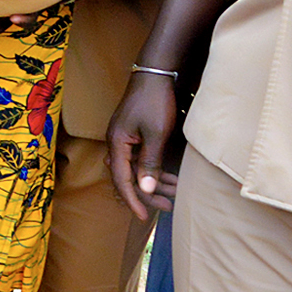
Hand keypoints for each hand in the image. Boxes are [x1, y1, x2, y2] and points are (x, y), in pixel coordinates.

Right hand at [107, 70, 180, 219]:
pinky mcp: (134, 135)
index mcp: (117, 143)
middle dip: (146, 194)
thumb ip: (150, 163)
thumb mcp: (155, 134)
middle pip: (126, 177)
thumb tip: (146, 189)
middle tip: (167, 208)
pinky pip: (141, 160)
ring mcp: (125, 138)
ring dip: (153, 183)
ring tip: (174, 195)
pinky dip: (154, 170)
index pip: (121, 179)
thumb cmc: (155, 102)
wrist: (155, 74)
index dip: (132, 200)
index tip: (142, 217)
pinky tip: (170, 178)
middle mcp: (117, 143)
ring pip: (135, 169)